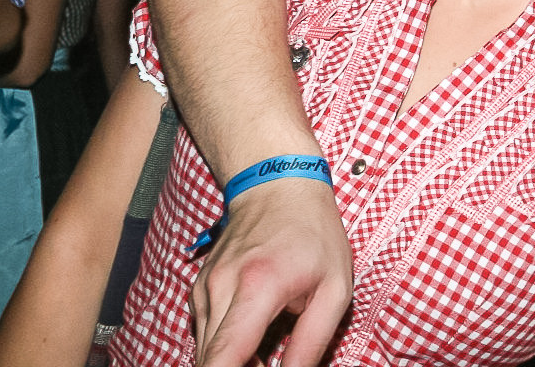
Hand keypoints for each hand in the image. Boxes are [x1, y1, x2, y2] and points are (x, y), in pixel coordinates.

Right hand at [191, 176, 350, 366]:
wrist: (278, 185)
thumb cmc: (314, 233)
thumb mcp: (335, 287)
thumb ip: (313, 341)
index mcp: (258, 287)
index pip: (223, 358)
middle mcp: (220, 288)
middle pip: (208, 361)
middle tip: (267, 363)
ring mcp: (204, 288)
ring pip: (204, 351)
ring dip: (231, 361)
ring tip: (265, 352)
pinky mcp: (199, 289)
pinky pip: (204, 333)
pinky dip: (224, 345)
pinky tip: (252, 333)